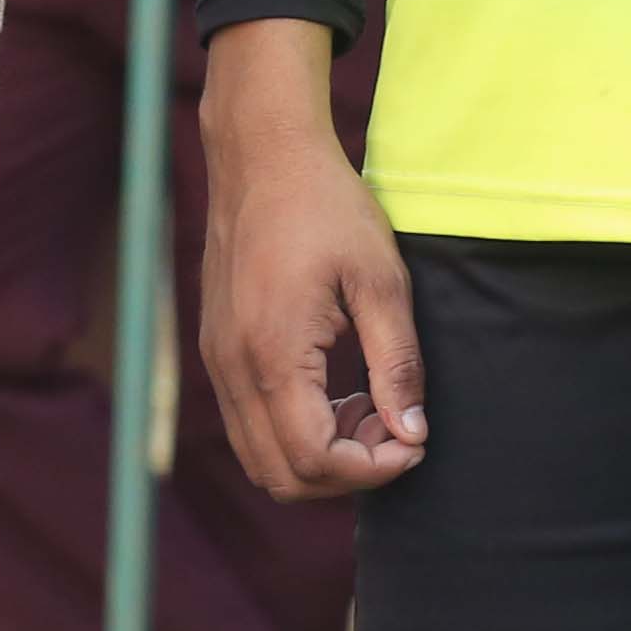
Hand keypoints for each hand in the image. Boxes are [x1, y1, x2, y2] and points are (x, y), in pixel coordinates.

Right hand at [196, 19, 425, 501]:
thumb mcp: (381, 280)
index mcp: (273, 354)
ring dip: (320, 455)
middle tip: (395, 429)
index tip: (413, 442)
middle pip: (281, 475)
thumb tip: (412, 433)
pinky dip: (295, 429)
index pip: (313, 459)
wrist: (263, 155)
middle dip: (346, 473)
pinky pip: (249, 422)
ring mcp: (218, 361)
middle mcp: (233, 368)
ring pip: (260, 456)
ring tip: (371, 409)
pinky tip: (338, 391)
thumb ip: (397, 363)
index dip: (370, 470)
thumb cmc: (327, 206)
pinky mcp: (217, 350)